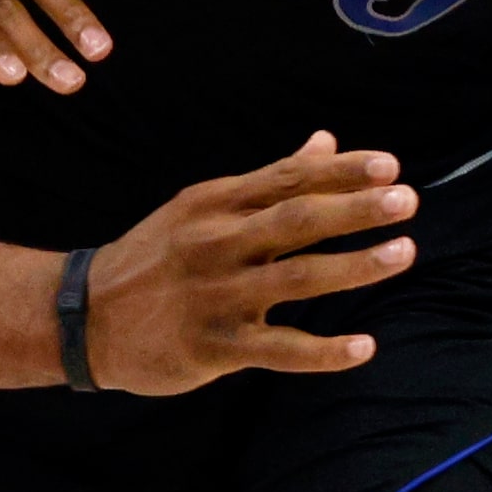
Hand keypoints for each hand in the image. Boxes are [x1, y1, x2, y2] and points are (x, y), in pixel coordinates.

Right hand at [85, 134, 415, 394]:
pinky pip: (279, 350)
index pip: (287, 179)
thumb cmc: (156, 256)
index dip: (340, 171)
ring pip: (296, 279)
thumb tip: (325, 140)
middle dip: (355, 209)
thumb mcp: (201, 207)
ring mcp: (216, 295)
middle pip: (296, 220)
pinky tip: (364, 346)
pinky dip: (324, 351)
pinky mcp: (213, 346)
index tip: (389, 164)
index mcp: (215, 203)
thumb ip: (268, 181)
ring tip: (404, 253)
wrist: (84, 317)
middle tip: (407, 200)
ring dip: (355, 266)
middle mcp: (217, 243)